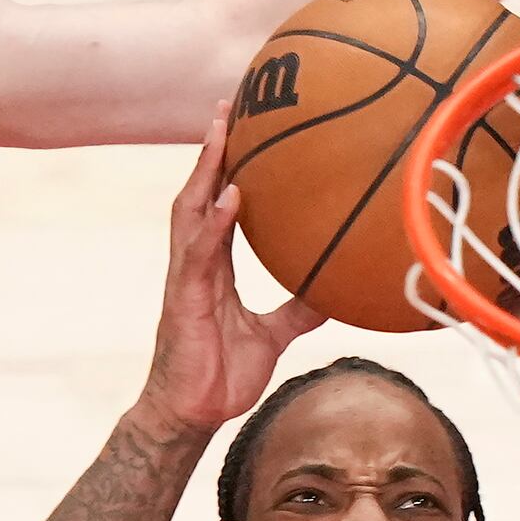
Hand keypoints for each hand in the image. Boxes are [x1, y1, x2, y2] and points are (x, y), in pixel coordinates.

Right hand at [139, 108, 325, 437]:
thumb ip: (297, 310)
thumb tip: (335, 293)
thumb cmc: (221, 376)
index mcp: (212, 267)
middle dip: (209, 149)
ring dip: (204, 169)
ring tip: (219, 130)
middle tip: (225, 106)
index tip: (239, 127)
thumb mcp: (272, 336)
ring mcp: (186, 276)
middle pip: (199, 192)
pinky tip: (231, 195)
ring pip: (191, 210)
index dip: (225, 166)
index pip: (217, 204)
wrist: (191, 414)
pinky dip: (215, 221)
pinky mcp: (184, 297)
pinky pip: (200, 251)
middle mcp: (195, 262)